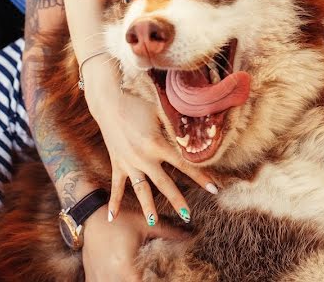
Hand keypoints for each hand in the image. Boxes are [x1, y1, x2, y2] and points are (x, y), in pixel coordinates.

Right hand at [82, 206, 188, 281]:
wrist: (91, 214)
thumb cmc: (120, 218)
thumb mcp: (146, 224)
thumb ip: (170, 233)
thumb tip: (192, 235)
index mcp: (126, 268)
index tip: (165, 277)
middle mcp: (111, 278)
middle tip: (151, 274)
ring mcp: (99, 279)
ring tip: (137, 275)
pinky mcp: (92, 277)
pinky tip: (122, 277)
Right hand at [83, 60, 217, 225]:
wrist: (109, 102)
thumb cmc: (138, 103)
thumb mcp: (160, 113)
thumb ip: (175, 128)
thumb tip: (192, 138)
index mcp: (157, 145)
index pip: (184, 165)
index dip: (201, 177)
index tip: (214, 189)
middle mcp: (144, 157)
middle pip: (164, 183)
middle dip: (177, 200)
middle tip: (189, 215)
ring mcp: (129, 163)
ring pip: (141, 189)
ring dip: (148, 206)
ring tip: (154, 221)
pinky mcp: (117, 163)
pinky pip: (117, 186)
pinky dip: (113, 201)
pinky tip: (112, 218)